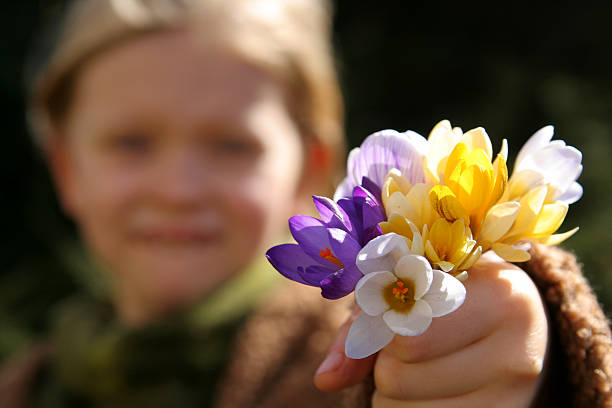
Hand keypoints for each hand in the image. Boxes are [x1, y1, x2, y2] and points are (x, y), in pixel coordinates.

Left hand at [314, 256, 547, 406]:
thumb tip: (326, 381)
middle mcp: (518, 349)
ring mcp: (517, 396)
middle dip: (386, 362)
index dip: (384, 327)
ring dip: (392, 392)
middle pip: (399, 375)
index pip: (406, 332)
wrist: (517, 325)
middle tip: (410, 341)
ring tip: (424, 365)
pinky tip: (428, 391)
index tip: (397, 311)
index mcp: (499, 294)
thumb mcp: (409, 290)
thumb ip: (364, 327)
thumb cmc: (452, 298)